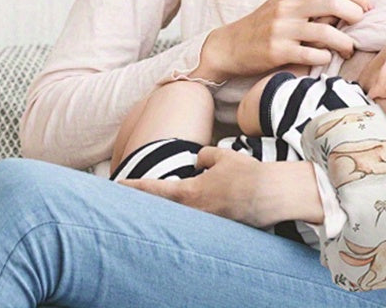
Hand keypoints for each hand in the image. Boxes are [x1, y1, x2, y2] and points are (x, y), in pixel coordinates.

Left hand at [118, 146, 322, 226]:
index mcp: (189, 193)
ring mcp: (205, 223)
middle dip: (146, 204)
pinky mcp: (218, 228)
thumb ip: (205, 156)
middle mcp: (193, 212)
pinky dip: (191, 215)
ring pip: (180, 216)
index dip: (133, 187)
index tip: (116, 185)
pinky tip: (202, 207)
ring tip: (162, 205)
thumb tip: (198, 160)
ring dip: (171, 210)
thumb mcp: (223, 156)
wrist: (269, 195)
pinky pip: (198, 220)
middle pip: (162, 209)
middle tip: (129, 201)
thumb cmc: (246, 173)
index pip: (154, 190)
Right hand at [202, 0, 370, 78]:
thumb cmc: (265, 26)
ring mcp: (282, 29)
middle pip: (334, 2)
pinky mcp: (277, 51)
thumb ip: (313, 1)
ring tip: (349, 48)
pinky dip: (325, 57)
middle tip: (362, 26)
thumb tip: (350, 4)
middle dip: (356, 14)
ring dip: (345, 42)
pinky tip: (326, 58)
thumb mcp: (286, 5)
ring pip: (327, 31)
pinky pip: (312, 54)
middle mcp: (288, 6)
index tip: (367, 8)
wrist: (230, 46)